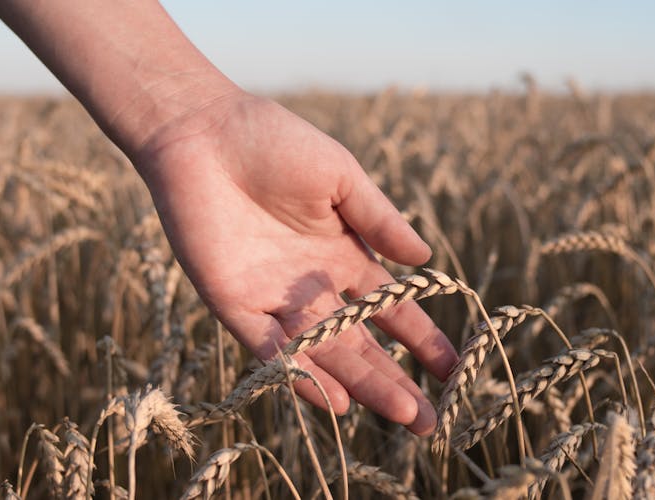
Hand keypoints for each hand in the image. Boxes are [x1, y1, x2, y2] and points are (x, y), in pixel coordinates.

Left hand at [135, 90, 457, 435]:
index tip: (451, 367)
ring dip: (359, 385)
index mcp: (340, 253)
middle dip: (395, 379)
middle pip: (359, 342)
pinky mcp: (233, 303)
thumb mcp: (340, 177)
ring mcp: (274, 297)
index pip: (388, 307)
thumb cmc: (274, 143)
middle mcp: (311, 284)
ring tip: (401, 415)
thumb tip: (425, 258)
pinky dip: (300, 374)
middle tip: (428, 420)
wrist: (202, 132)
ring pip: (323, 352)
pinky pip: (270, 348)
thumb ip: (379, 220)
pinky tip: (334, 402)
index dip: (420, 337)